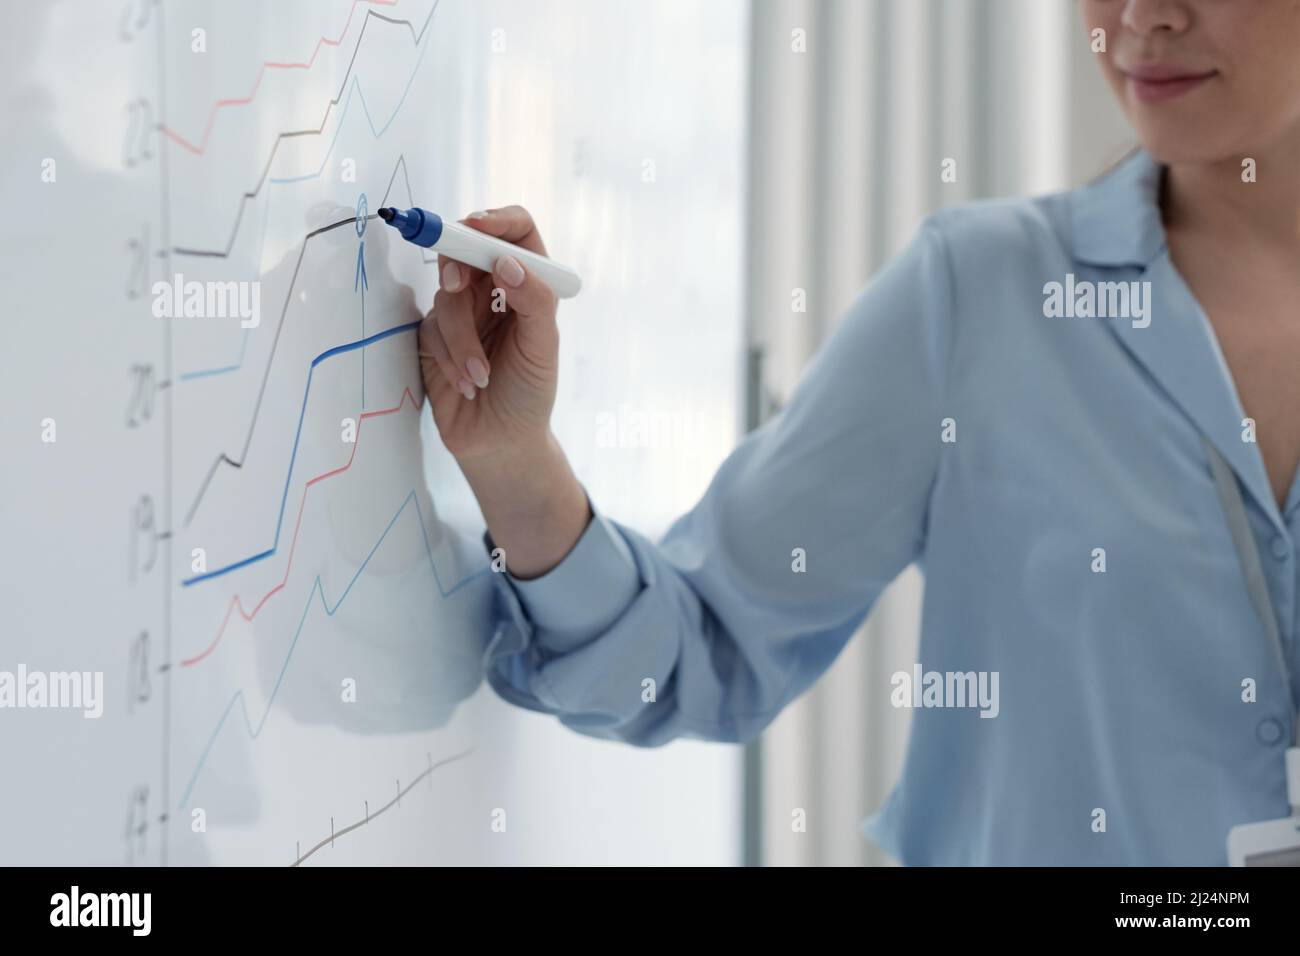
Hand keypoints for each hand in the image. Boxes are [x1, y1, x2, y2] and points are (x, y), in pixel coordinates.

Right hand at [418, 206, 588, 577]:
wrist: (499, 442)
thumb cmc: (528, 393)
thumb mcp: (542, 348)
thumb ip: (532, 300)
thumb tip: (507, 262)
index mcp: (529, 284)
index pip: (516, 231)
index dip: (496, 221)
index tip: (478, 227)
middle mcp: (495, 290)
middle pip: (467, 248)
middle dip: (458, 266)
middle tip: (455, 285)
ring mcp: (462, 310)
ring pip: (447, 295)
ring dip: (462, 338)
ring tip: (481, 376)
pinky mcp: (435, 335)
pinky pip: (432, 328)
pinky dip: (451, 357)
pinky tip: (466, 385)